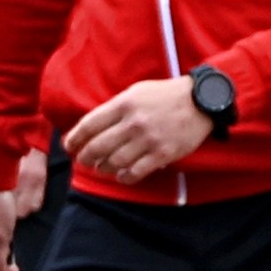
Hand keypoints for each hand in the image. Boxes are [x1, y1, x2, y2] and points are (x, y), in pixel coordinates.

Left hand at [58, 74, 217, 186]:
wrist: (201, 101)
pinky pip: (136, 172)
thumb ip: (113, 109)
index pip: (89, 125)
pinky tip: (122, 175)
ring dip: (103, 168)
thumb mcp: (135, 93)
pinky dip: (124, 177)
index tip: (69, 146)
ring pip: (114, 162)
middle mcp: (133, 123)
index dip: (74, 138)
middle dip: (85, 157)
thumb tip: (90, 128)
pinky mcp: (163, 153)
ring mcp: (148, 140)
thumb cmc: (165, 96)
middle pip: (97, 147)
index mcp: (124, 104)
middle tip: (83, 160)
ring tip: (102, 167)